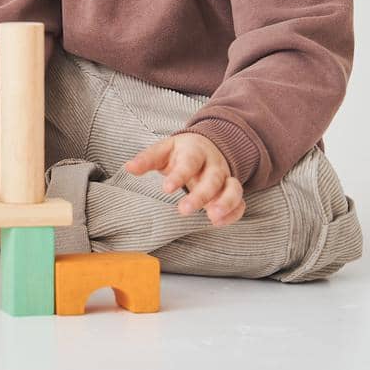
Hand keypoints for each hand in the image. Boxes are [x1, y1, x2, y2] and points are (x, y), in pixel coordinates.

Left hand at [124, 132, 245, 225]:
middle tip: (184, 210)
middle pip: (213, 178)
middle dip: (201, 195)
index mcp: (195, 151)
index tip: (166, 188)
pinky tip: (218, 223)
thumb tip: (129, 167)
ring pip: (233, 189)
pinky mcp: (233, 192)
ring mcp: (226, 178)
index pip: (190, 162)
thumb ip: (147, 159)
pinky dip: (234, 213)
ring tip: (212, 218)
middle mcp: (213, 165)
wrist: (206, 146)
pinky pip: (240, 202)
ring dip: (225, 203)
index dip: (179, 175)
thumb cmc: (180, 153)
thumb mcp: (163, 150)